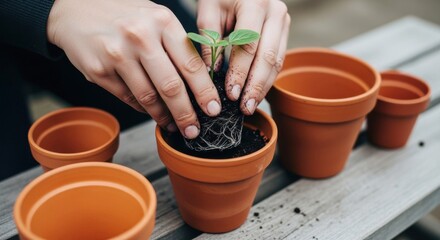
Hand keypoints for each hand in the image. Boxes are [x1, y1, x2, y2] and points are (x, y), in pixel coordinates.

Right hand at [47, 0, 221, 138]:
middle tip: (194, 129)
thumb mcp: (155, 18)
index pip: (191, 64)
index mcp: (162, 21)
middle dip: (187, 114)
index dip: (205, 91)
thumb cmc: (123, 14)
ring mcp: (117, 54)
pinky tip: (152, 112)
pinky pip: (129, 98)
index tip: (214, 108)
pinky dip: (144, 109)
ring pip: (149, 97)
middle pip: (171, 86)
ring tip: (173, 124)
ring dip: (164, 116)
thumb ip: (176, 45)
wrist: (75, 8)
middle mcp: (140, 37)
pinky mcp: (99, 71)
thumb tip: (200, 81)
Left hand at [197, 0, 289, 114]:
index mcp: (254, 3)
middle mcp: (275, 12)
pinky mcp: (284, 30)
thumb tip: (213, 77)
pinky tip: (256, 92)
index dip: (240, 73)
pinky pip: (278, 58)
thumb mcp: (208, 13)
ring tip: (250, 105)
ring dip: (264, 86)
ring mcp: (283, 21)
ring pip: (277, 61)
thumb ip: (211, 43)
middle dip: (256, 86)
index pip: (248, 45)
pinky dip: (267, 78)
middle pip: (268, 57)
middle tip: (245, 107)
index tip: (231, 94)